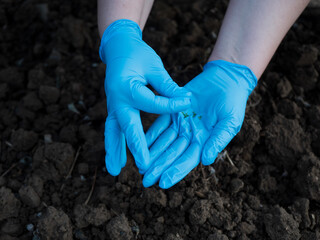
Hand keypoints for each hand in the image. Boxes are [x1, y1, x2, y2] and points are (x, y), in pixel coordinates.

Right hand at [100, 19, 190, 175]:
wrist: (118, 48)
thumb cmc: (138, 54)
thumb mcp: (154, 66)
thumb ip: (166, 85)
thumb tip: (185, 100)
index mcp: (128, 87)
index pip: (153, 103)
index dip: (171, 105)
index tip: (187, 103)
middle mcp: (117, 100)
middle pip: (127, 127)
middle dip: (136, 147)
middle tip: (143, 165)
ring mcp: (113, 106)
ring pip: (113, 132)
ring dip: (114, 151)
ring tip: (114, 171)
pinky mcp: (114, 109)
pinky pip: (113, 130)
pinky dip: (114, 144)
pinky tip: (117, 160)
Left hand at [143, 60, 256, 187]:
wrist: (225, 80)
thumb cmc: (233, 102)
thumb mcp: (230, 122)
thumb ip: (218, 140)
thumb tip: (206, 161)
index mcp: (204, 141)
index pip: (188, 160)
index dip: (176, 171)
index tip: (162, 183)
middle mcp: (190, 135)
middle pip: (172, 154)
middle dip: (159, 167)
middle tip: (145, 181)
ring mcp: (181, 123)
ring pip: (164, 141)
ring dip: (152, 154)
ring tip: (140, 167)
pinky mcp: (173, 110)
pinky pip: (159, 124)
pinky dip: (151, 134)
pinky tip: (140, 143)